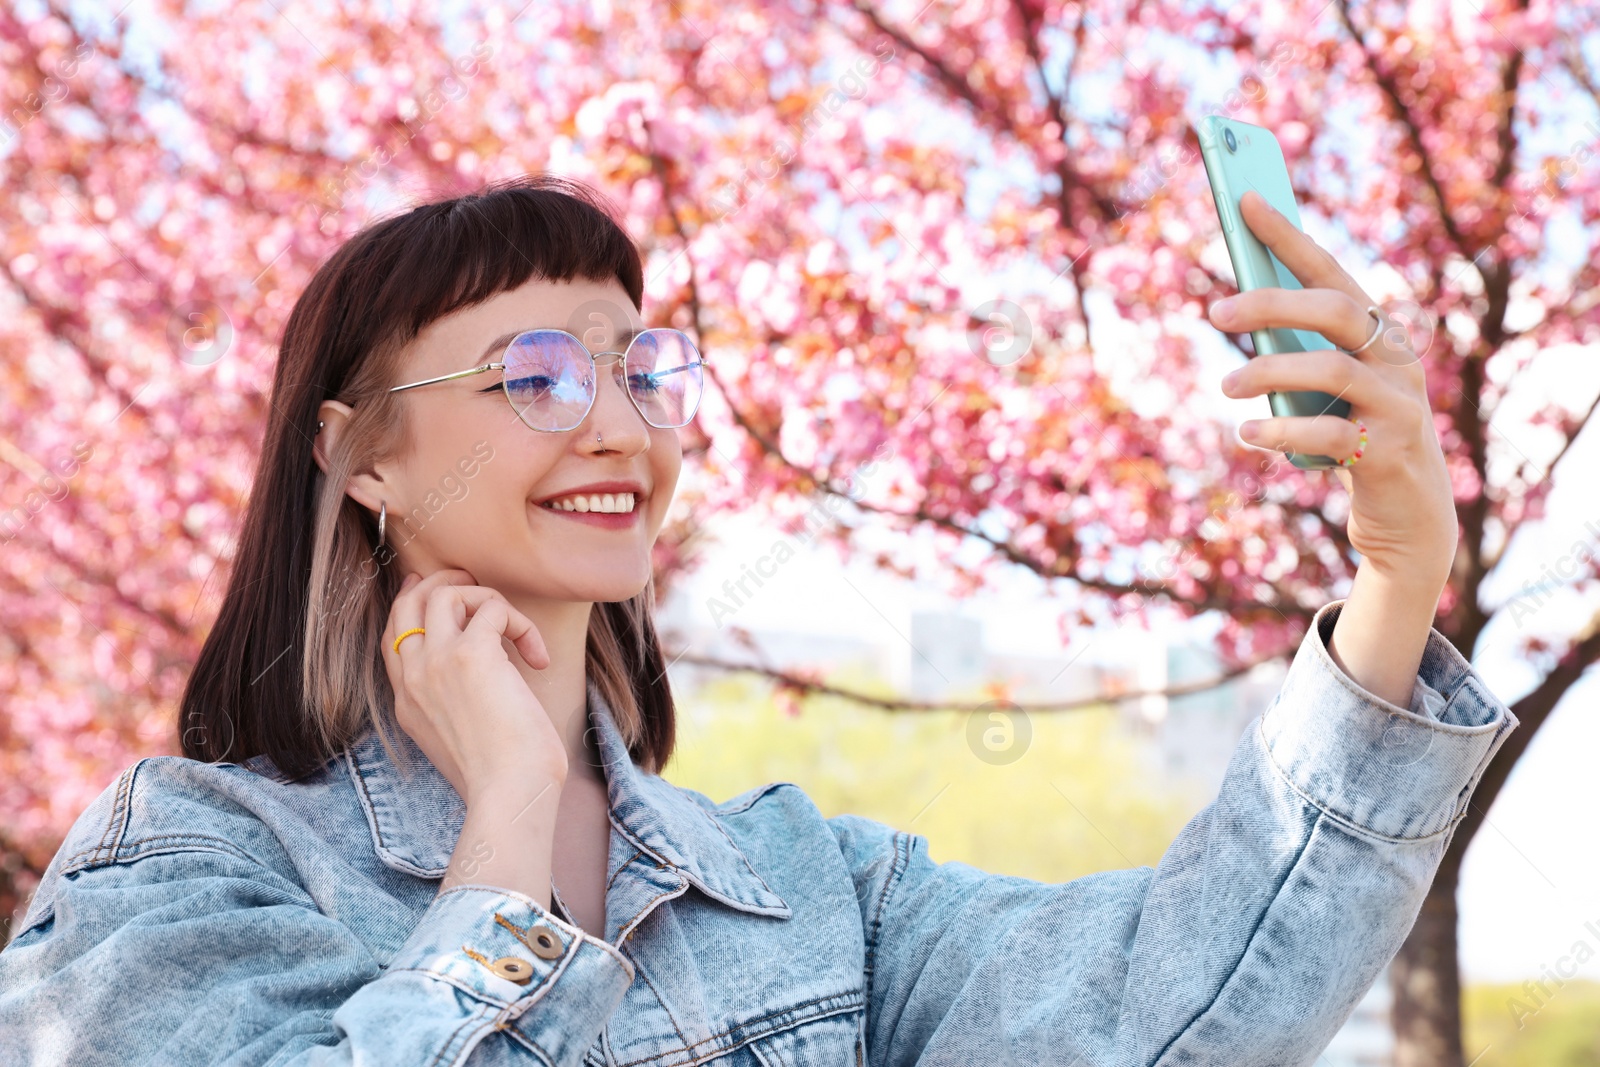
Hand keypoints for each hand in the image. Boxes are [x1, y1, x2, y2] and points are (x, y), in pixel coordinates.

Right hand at [381, 569, 565, 806]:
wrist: (507, 794)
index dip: (410, 604)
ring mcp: (435, 663)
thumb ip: (455, 705)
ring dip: (485, 597)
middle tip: (477, 587)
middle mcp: (413, 678)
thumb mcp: (460, 740)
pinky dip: (520, 624)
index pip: (393, 637)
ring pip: (444, 593)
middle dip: (441, 583)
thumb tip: (490, 676)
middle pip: (407, 603)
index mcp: (406, 702)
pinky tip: (537, 656)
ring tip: (513, 626)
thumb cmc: (500, 776)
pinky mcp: (471, 654)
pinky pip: (492, 608)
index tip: (432, 586)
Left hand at [1208, 190, 1456, 591]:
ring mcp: (1399, 404)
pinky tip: (1246, 433)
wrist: (1404, 512)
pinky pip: (1331, 432)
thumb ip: (1293, 350)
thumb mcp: (1321, 388)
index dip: (1289, 235)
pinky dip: (1282, 431)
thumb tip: (1235, 306)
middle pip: (1334, 310)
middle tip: (1214, 312)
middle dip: (1271, 303)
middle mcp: (1395, 358)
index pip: (1330, 270)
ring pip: (1332, 369)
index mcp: (1376, 332)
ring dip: (1269, 371)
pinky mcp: (1389, 450)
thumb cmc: (1349, 434)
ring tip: (1225, 385)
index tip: (1245, 201)